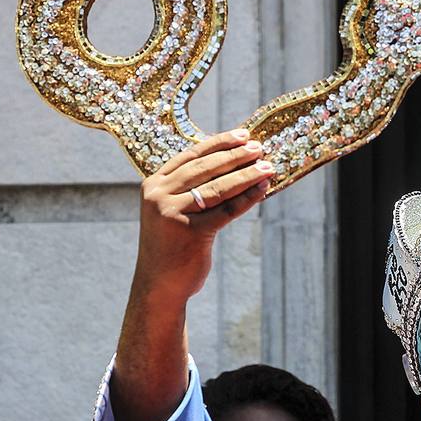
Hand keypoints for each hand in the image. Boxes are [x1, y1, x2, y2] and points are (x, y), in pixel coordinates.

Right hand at [132, 128, 273, 304]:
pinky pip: (227, 210)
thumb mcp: (171, 210)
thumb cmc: (171, 245)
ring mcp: (173, 214)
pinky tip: (263, 189)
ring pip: (218, 188)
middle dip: (236, 156)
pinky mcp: (191, 233)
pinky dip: (247, 198)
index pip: (191, 156)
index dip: (218, 143)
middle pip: (205, 169)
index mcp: (152, 185)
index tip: (242, 135)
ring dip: (246, 175)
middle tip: (259, 147)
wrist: (158, 285)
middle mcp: (159, 196)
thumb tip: (231, 162)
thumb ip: (188, 188)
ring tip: (267, 166)